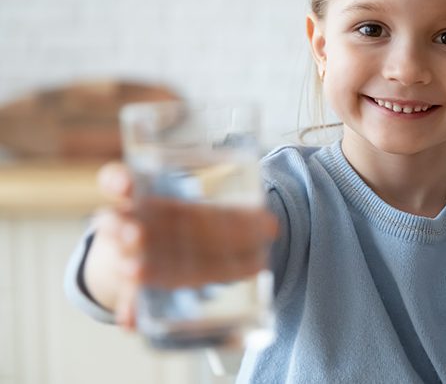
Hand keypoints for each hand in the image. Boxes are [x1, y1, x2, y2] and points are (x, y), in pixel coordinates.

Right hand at [84, 162, 277, 330]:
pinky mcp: (132, 283)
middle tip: (132, 235)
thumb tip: (272, 227)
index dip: (117, 182)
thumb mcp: (217, 214)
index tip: (123, 185)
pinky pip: (129, 295)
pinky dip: (131, 308)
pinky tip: (131, 322)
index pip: (117, 181)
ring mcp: (126, 254)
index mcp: (142, 196)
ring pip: (122, 261)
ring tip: (132, 273)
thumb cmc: (196, 224)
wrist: (165, 246)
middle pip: (116, 222)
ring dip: (126, 263)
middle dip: (122, 228)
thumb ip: (244, 219)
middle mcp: (127, 223)